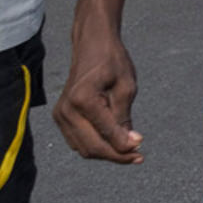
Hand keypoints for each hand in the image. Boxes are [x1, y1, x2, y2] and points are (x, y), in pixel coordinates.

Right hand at [55, 29, 143, 164]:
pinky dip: (96, 145)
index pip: (105, 133)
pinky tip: (114, 141)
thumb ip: (125, 117)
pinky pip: (78, 141)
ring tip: (129, 150)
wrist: (92, 46)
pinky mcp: (61, 118)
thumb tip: (130, 144)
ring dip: (106, 153)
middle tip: (138, 156)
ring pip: (83, 148)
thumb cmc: (112, 62)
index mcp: (82, 99)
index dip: (123, 146)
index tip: (141, 150)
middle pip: (91, 147)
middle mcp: (66, 110)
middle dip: (116, 155)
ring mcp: (61, 116)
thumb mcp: (126, 86)